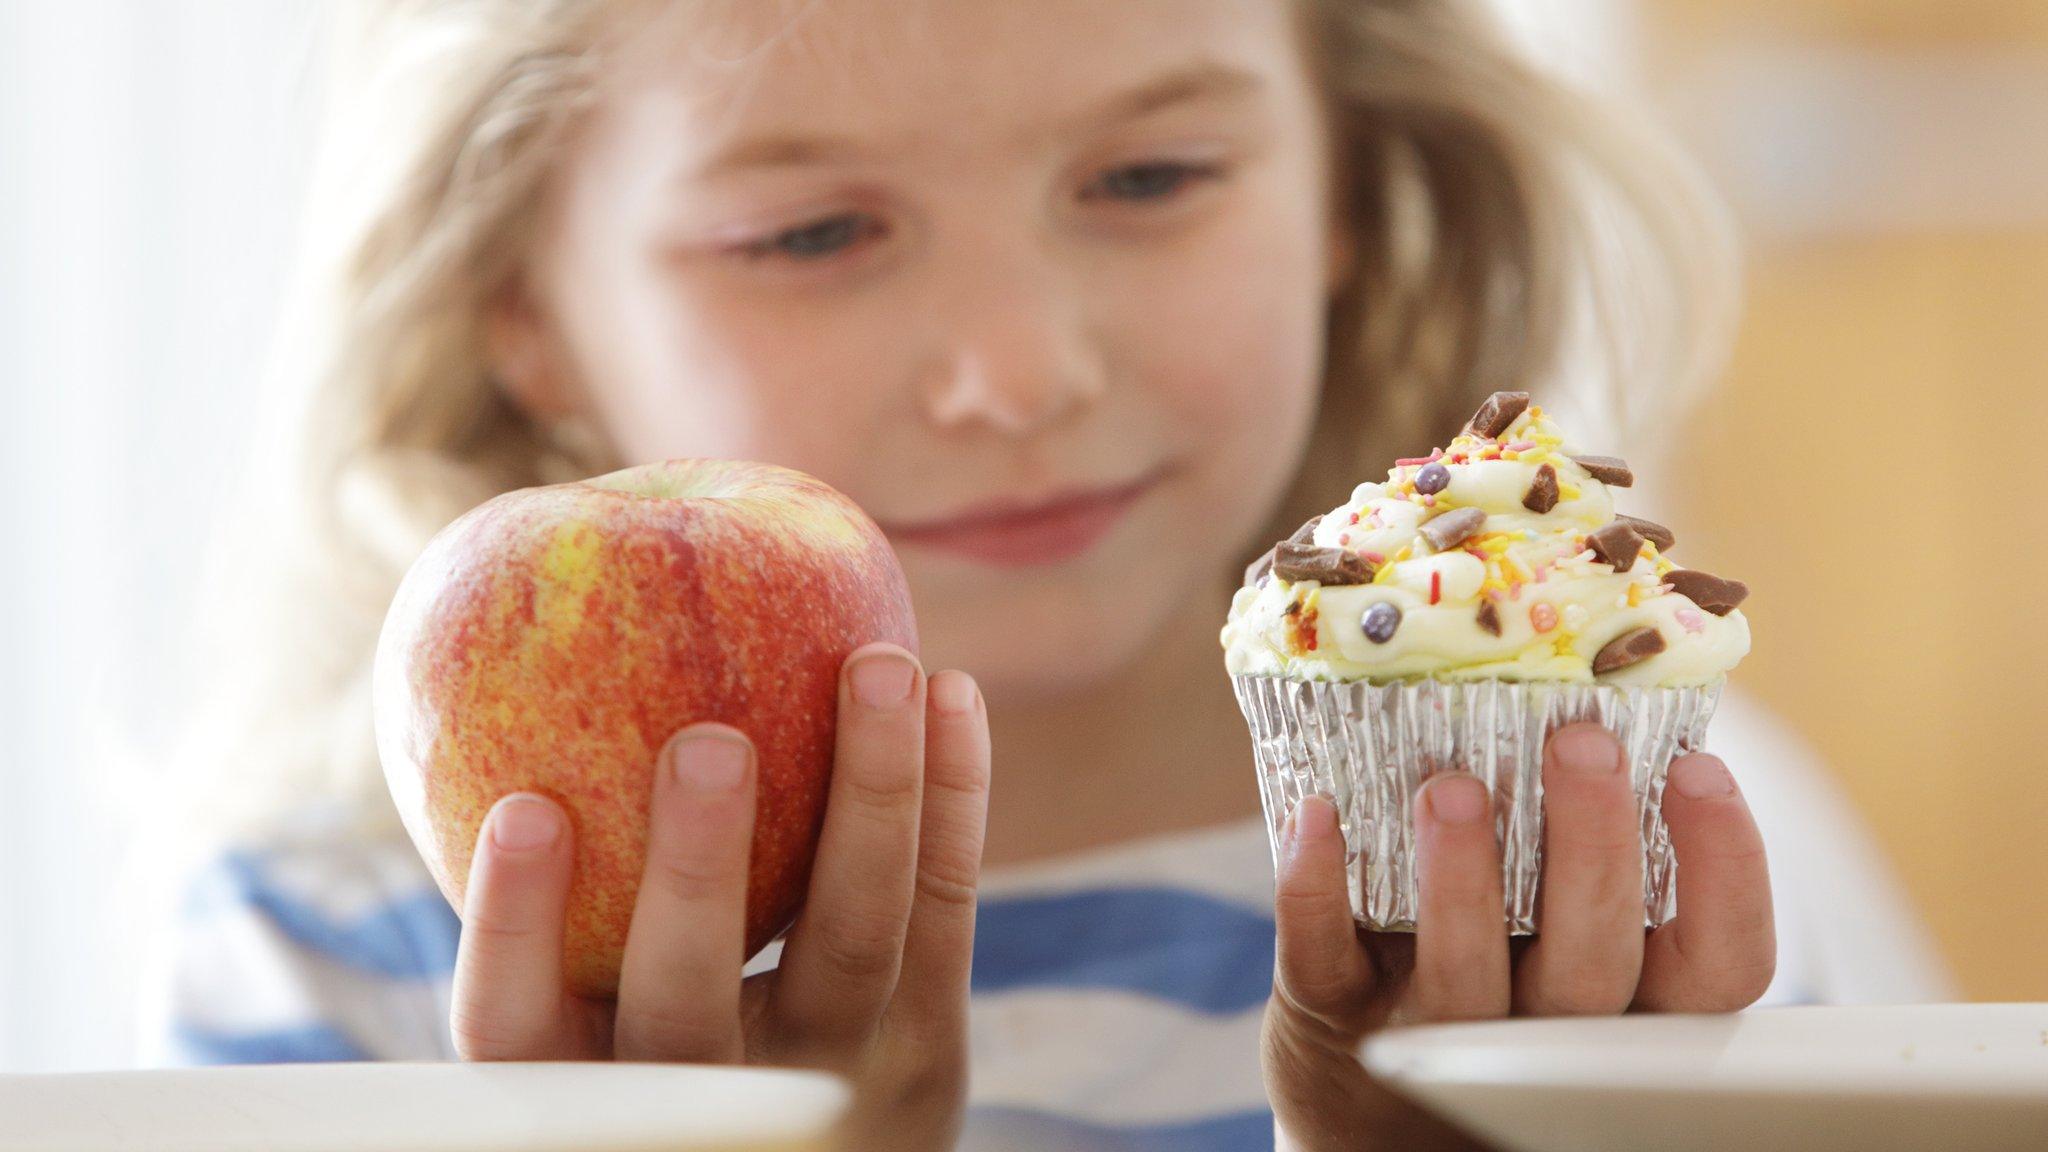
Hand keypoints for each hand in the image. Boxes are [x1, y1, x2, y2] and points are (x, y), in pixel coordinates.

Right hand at [447, 643, 990, 1151]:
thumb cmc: (664, 1036)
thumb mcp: (590, 1011)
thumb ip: (553, 898)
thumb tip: (495, 691)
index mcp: (591, 1086)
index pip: (517, 1028)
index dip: (514, 923)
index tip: (524, 807)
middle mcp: (711, 1100)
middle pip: (689, 1004)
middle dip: (696, 873)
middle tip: (704, 746)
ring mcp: (836, 1077)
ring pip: (852, 939)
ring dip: (870, 794)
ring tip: (872, 667)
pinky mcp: (930, 1043)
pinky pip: (942, 906)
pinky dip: (951, 796)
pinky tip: (949, 692)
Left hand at [1263, 722, 1775, 1150]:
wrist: (1370, 1110)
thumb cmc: (1494, 982)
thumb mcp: (1561, 933)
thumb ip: (1587, 845)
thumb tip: (1601, 684)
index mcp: (1626, 999)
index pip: (1718, 963)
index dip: (1725, 875)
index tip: (1698, 769)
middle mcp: (1543, 1028)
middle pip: (1594, 963)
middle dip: (1592, 851)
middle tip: (1582, 745)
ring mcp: (1436, 1032)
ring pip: (1466, 975)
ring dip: (1462, 877)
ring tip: (1451, 786)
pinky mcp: (1334, 1021)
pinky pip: (1324, 959)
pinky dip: (1315, 888)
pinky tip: (1316, 815)